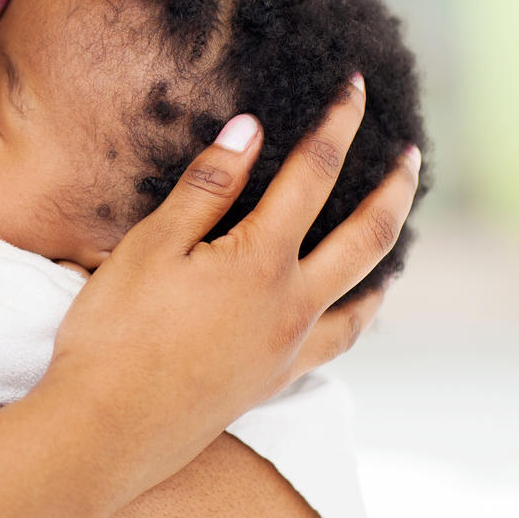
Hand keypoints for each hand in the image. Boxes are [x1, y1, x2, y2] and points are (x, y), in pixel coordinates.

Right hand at [39, 76, 420, 499]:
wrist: (106, 431)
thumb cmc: (115, 334)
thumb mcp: (150, 246)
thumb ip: (206, 188)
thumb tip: (252, 131)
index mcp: (259, 261)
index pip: (313, 175)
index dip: (337, 125)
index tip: (355, 87)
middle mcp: (291, 304)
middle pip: (367, 234)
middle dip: (394, 187)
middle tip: (412, 154)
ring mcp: (289, 347)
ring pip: (365, 292)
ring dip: (389, 250)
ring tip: (396, 225)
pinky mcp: (275, 379)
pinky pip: (340, 339)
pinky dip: (362, 312)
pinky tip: (358, 305)